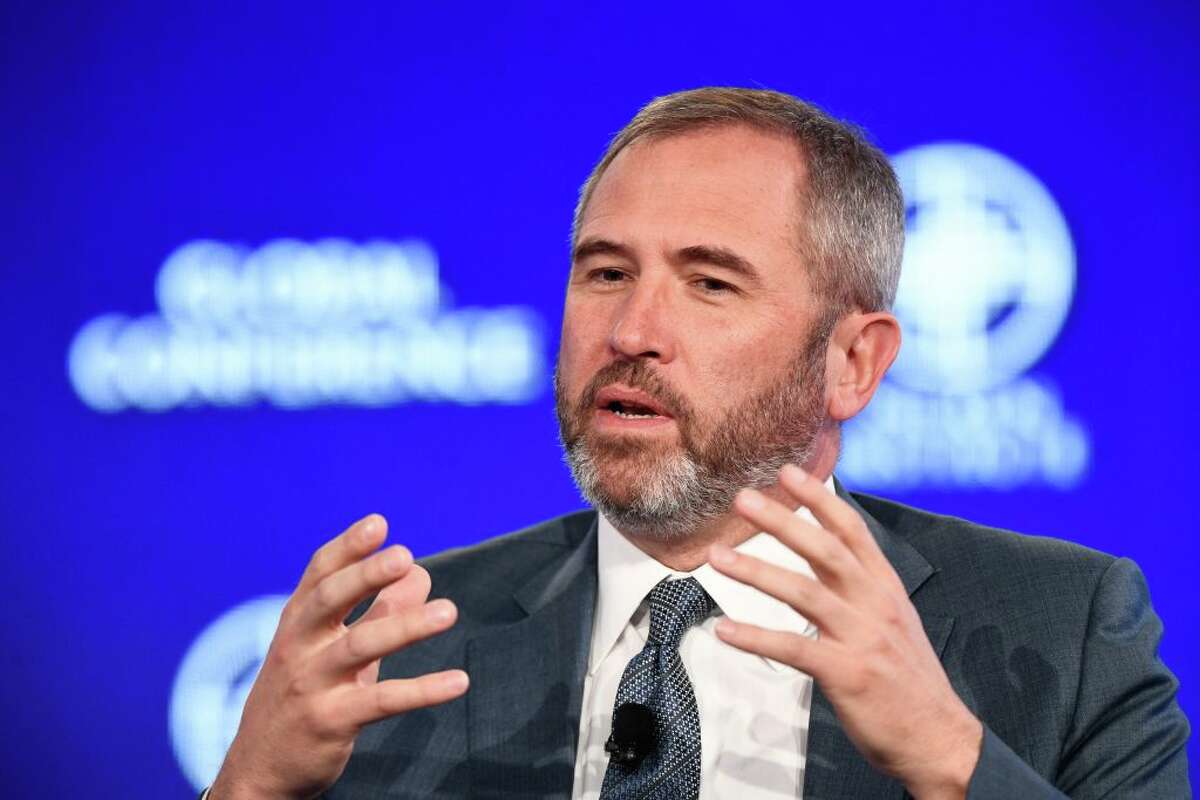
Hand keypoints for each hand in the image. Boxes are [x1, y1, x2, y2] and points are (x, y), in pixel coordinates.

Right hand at [210, 514, 468, 799]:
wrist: (259, 769)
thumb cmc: (304, 695)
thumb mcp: (336, 649)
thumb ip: (377, 611)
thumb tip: (421, 573)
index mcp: (298, 622)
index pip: (319, 574)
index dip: (348, 548)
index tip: (379, 523)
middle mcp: (298, 646)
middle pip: (330, 599)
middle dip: (365, 574)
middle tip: (405, 555)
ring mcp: (311, 684)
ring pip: (360, 646)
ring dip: (406, 627)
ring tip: (449, 612)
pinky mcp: (330, 721)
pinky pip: (381, 701)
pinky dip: (422, 691)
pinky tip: (458, 682)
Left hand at [708, 466, 981, 799]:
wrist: (939, 739)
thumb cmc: (908, 681)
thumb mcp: (894, 622)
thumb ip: (862, 590)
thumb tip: (830, 561)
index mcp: (885, 588)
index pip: (852, 531)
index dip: (819, 500)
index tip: (788, 473)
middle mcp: (874, 605)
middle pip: (824, 550)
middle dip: (781, 519)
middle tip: (743, 497)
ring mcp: (861, 638)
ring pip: (803, 592)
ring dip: (756, 571)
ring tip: (717, 556)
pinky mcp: (847, 673)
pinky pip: (794, 648)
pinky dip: (756, 638)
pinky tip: (724, 631)